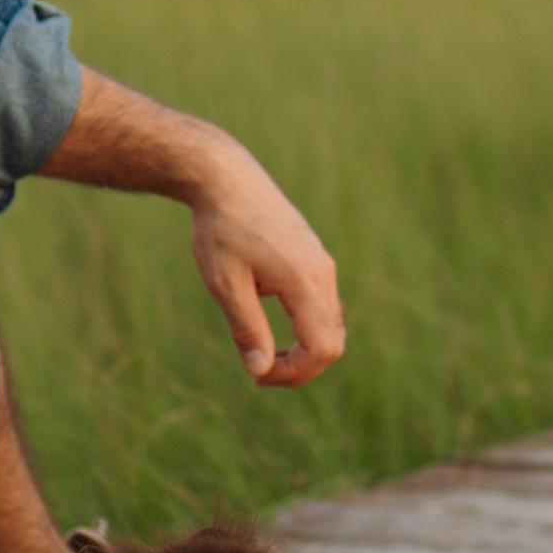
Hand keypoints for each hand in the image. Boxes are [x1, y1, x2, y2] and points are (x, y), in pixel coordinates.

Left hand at [38, 69, 346, 388]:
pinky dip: (304, 325)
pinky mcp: (313, 257)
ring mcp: (321, 263)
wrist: (225, 177)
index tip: (257, 375)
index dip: (294, 373)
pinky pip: (322, 304)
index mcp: (305, 280)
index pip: (322, 348)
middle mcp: (322, 272)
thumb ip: (248, 330)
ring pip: (330, 324)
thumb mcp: (225, 284)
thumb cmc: (220, 228)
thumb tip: (260, 372)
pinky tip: (267, 317)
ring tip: (261, 350)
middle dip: (301, 366)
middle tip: (259, 371)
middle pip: (333, 342)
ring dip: (303, 347)